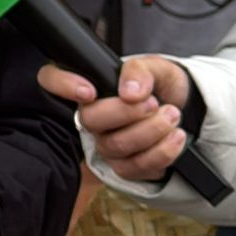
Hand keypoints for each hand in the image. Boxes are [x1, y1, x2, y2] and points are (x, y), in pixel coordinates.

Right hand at [37, 55, 194, 181]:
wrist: (184, 109)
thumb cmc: (159, 86)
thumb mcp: (154, 68)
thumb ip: (139, 71)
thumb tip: (130, 91)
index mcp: (89, 85)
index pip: (52, 79)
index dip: (62, 85)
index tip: (90, 91)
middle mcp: (90, 116)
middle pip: (89, 120)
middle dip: (126, 113)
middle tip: (154, 103)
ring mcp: (105, 143)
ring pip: (115, 145)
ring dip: (150, 131)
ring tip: (172, 115)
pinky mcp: (125, 166)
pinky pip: (135, 167)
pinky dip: (162, 152)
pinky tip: (175, 137)